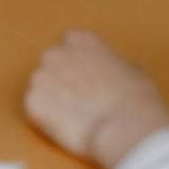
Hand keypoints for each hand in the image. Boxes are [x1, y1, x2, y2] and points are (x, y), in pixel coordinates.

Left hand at [25, 30, 168, 168]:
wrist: (127, 128)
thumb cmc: (137, 100)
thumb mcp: (133, 70)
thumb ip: (111, 63)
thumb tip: (109, 70)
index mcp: (79, 40)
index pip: (70, 46)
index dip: (78, 65)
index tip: (88, 80)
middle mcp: (54, 53)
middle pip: (51, 66)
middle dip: (62, 82)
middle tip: (81, 102)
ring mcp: (39, 77)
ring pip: (41, 88)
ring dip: (54, 101)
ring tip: (77, 118)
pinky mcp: (31, 102)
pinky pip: (35, 110)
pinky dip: (47, 120)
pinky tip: (68, 127)